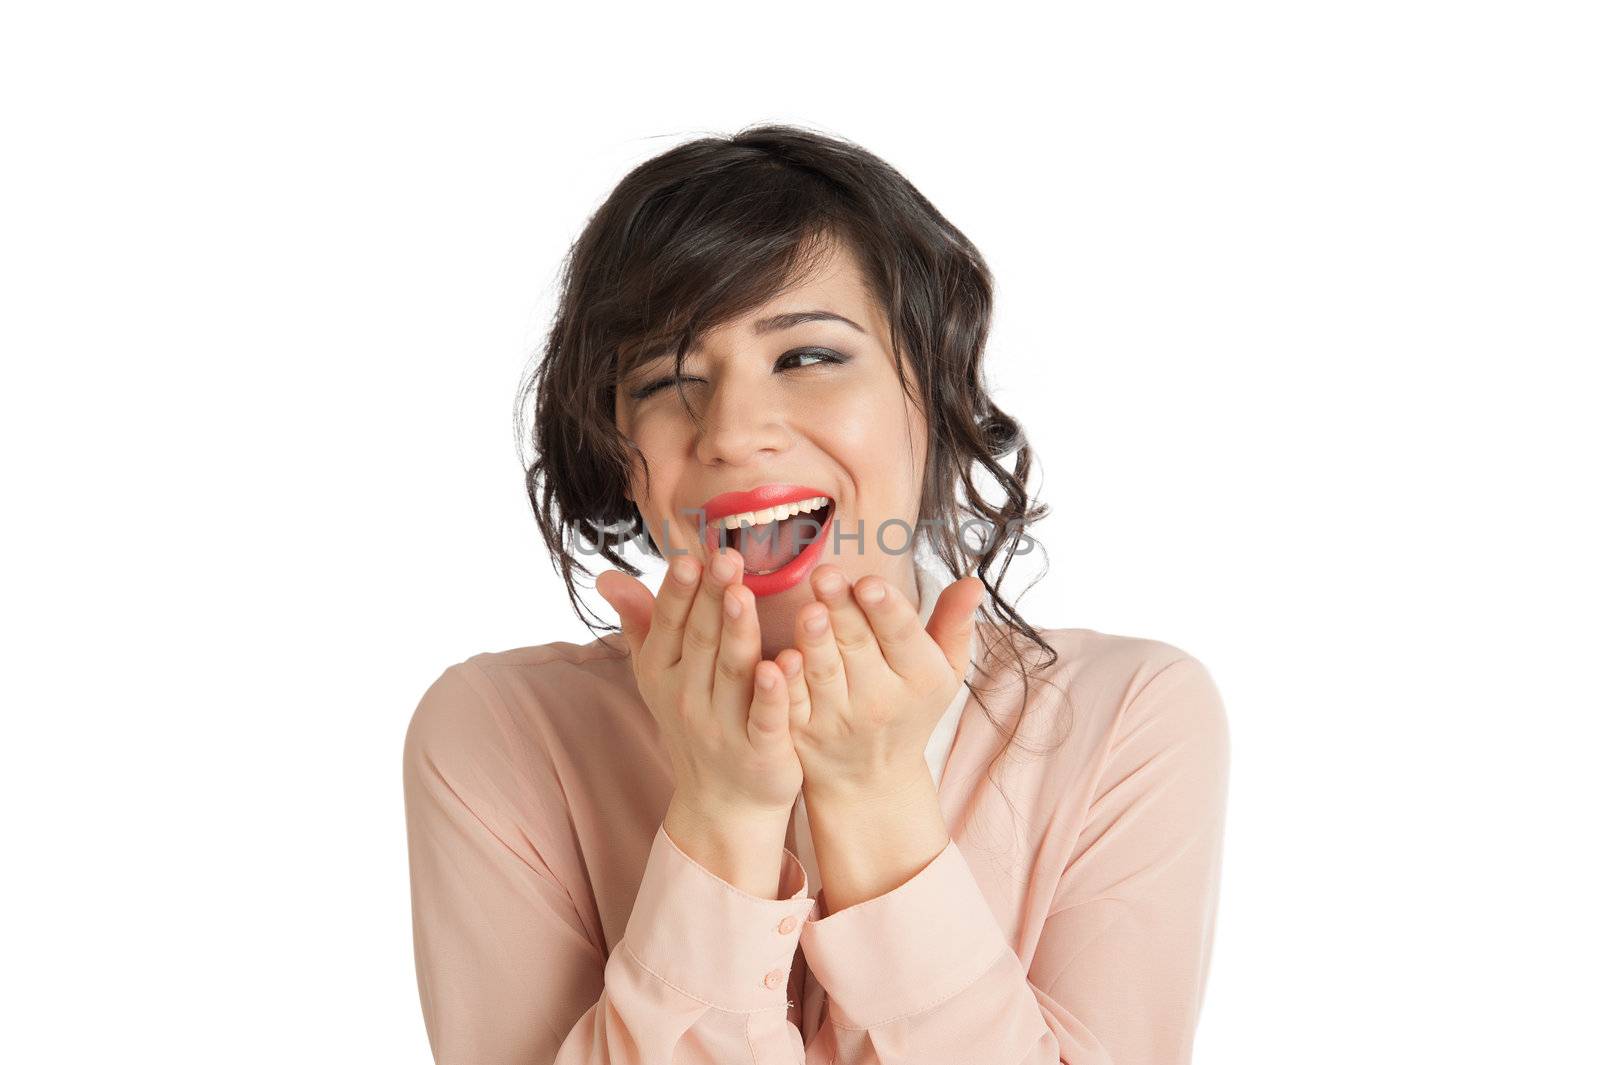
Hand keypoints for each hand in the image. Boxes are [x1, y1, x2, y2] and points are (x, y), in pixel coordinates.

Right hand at [596, 548, 802, 822]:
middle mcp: (687, 697)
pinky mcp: (760, 751)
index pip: (669, 624)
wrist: (723, 802)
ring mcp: (722, 726)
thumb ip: (641, 622)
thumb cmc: (695, 720)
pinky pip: (765, 717)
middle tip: (725, 557)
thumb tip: (606, 575)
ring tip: (743, 594)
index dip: (679, 592)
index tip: (688, 556)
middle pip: (702, 640)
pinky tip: (785, 662)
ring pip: (732, 672)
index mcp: (663, 672)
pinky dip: (773, 692)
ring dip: (738, 631)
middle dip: (712, 598)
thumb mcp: (660, 675)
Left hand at [777, 564, 983, 806]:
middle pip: (859, 646)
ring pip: (825, 672)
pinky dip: (786, 683)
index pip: (902, 637)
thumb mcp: (945, 671)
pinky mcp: (803, 732)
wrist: (872, 779)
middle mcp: (879, 701)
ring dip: (815, 640)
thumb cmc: (910, 708)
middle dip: (843, 609)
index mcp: (919, 679)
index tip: (870, 582)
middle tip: (826, 575)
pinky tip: (780, 658)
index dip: (886, 609)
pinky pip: (793, 703)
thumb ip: (954, 623)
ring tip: (809, 608)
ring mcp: (838, 719)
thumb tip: (973, 582)